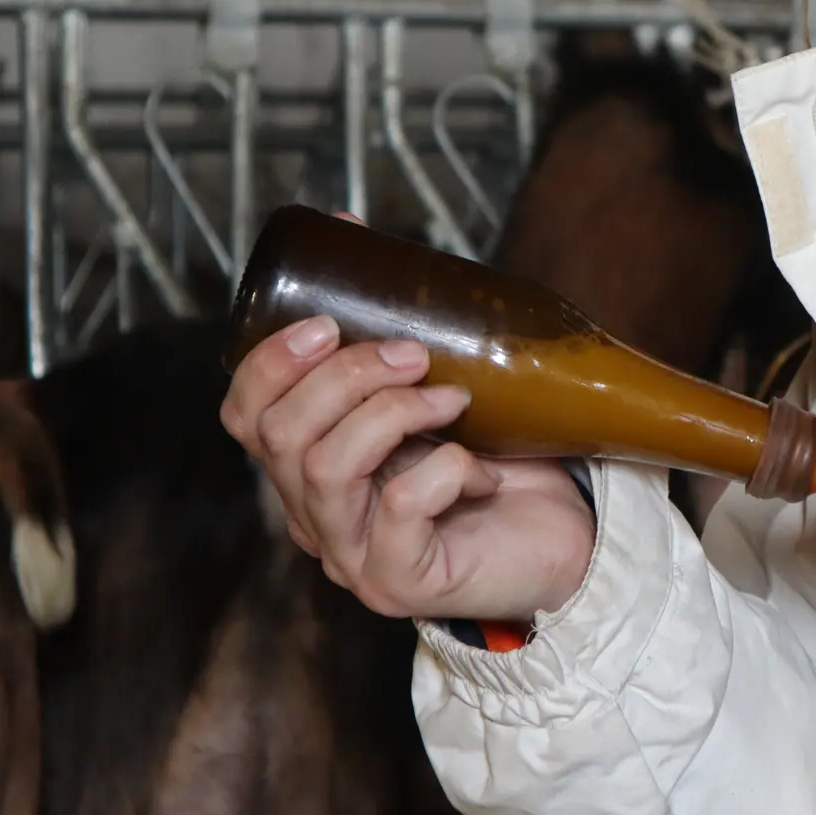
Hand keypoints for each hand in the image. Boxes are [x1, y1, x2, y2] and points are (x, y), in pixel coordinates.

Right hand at [220, 313, 594, 622]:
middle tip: (415, 354)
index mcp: (312, 465)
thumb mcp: (437, 385)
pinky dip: (446, 469)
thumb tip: (347, 231)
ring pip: (324, 468)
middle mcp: (318, 516)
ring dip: (392, 412)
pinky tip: (482, 470)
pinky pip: (402, 509)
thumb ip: (390, 330)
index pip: (244, 417)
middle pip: (279, 435)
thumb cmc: (500, 458)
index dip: (269, 364)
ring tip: (453, 398)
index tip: (327, 322)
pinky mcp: (403, 583)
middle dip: (345, 377)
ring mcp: (355, 555)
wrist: (571, 536)